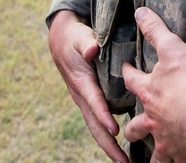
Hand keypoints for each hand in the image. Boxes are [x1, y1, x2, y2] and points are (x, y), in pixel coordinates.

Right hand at [48, 10, 126, 162]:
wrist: (61, 39)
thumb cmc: (74, 37)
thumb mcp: (80, 36)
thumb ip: (86, 43)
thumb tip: (92, 49)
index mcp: (82, 82)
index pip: (94, 102)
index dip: (104, 116)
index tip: (115, 129)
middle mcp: (82, 95)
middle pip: (94, 124)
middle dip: (107, 144)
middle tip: (122, 161)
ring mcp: (84, 100)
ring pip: (96, 127)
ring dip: (108, 144)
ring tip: (123, 160)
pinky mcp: (89, 100)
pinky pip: (98, 120)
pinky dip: (107, 134)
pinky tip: (120, 143)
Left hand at [122, 8, 185, 162]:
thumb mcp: (172, 49)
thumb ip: (155, 30)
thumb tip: (139, 12)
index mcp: (149, 93)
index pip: (131, 80)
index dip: (128, 73)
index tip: (125, 70)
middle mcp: (153, 120)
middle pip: (135, 126)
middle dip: (132, 127)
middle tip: (131, 127)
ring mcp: (167, 141)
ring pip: (154, 153)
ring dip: (152, 154)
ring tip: (154, 155)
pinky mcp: (183, 156)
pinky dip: (177, 162)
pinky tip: (181, 161)